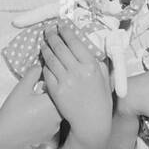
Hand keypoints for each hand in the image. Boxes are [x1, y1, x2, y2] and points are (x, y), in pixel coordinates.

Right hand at [0, 64, 60, 148]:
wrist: (4, 136)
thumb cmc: (12, 111)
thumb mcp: (22, 88)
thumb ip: (34, 73)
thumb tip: (42, 65)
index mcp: (54, 103)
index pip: (62, 87)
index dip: (56, 81)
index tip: (46, 79)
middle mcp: (59, 116)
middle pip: (62, 100)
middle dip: (54, 94)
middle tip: (43, 89)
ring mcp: (56, 127)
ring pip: (59, 111)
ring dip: (52, 106)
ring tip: (38, 104)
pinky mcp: (51, 135)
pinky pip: (54, 122)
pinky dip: (48, 117)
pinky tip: (37, 115)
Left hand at [41, 21, 111, 143]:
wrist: (91, 122)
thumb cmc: (101, 100)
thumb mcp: (105, 78)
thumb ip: (98, 62)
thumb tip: (91, 48)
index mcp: (91, 65)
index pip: (75, 42)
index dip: (66, 32)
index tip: (61, 26)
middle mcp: (77, 71)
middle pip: (60, 47)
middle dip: (52, 36)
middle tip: (48, 30)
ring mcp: (65, 81)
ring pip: (51, 59)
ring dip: (46, 48)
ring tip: (44, 42)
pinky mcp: (56, 90)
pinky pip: (47, 73)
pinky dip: (45, 65)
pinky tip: (44, 60)